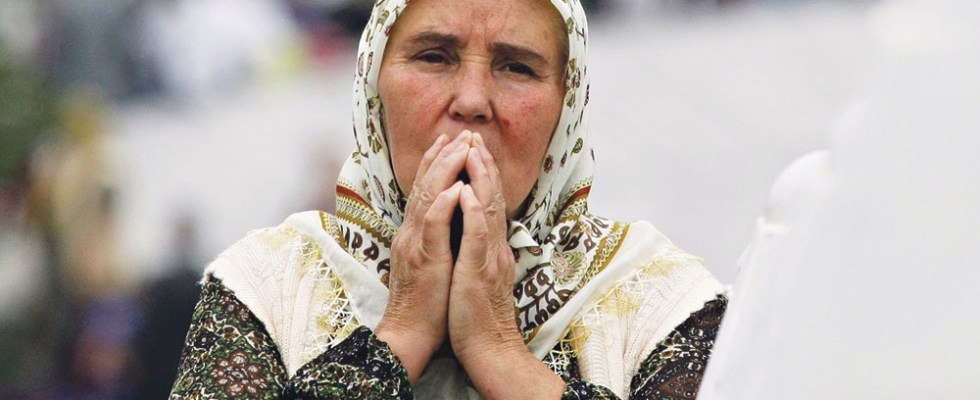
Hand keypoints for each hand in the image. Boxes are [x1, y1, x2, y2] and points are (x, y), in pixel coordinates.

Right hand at [376, 131, 470, 383]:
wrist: (410, 335)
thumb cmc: (426, 304)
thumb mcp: (432, 263)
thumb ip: (436, 239)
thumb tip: (450, 220)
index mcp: (416, 234)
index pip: (426, 191)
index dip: (437, 164)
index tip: (451, 142)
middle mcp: (413, 233)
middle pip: (425, 186)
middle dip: (442, 156)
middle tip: (458, 133)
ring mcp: (417, 244)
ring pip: (429, 198)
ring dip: (444, 170)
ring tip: (459, 147)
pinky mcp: (425, 259)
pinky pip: (434, 227)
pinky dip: (443, 204)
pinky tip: (454, 187)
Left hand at [448, 133, 564, 398]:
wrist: (489, 349)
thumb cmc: (477, 314)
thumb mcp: (479, 273)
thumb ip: (480, 248)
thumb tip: (473, 226)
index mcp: (492, 246)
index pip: (488, 201)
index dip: (481, 173)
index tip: (472, 146)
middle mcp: (495, 247)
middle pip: (491, 197)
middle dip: (481, 164)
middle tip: (473, 136)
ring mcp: (490, 258)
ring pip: (487, 209)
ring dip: (480, 178)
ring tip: (472, 151)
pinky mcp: (479, 273)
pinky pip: (478, 237)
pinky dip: (474, 212)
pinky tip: (468, 192)